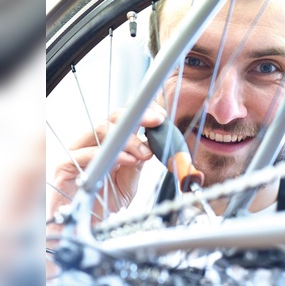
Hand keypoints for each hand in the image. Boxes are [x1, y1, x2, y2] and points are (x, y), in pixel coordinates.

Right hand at [47, 102, 166, 221]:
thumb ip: (137, 163)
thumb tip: (150, 146)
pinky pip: (86, 153)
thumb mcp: (128, 182)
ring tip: (145, 153)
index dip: (141, 113)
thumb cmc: (103, 204)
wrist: (84, 229)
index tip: (161, 116)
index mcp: (105, 145)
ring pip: (100, 130)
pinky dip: (110, 154)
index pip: (121, 120)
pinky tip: (129, 160)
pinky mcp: (64, 166)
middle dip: (137, 117)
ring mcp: (76, 153)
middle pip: (111, 119)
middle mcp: (89, 144)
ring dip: (128, 139)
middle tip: (157, 123)